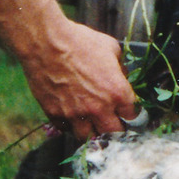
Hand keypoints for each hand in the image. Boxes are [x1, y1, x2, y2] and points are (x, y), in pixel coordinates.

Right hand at [20, 15, 140, 140]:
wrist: (46, 42)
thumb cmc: (80, 41)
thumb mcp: (110, 48)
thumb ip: (120, 67)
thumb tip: (122, 76)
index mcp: (117, 92)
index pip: (132, 116)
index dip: (130, 113)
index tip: (126, 111)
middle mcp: (99, 108)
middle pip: (114, 133)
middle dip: (115, 129)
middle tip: (111, 122)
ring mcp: (76, 114)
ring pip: (89, 138)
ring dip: (92, 131)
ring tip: (91, 123)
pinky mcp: (56, 115)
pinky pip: (66, 129)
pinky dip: (70, 125)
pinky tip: (71, 116)